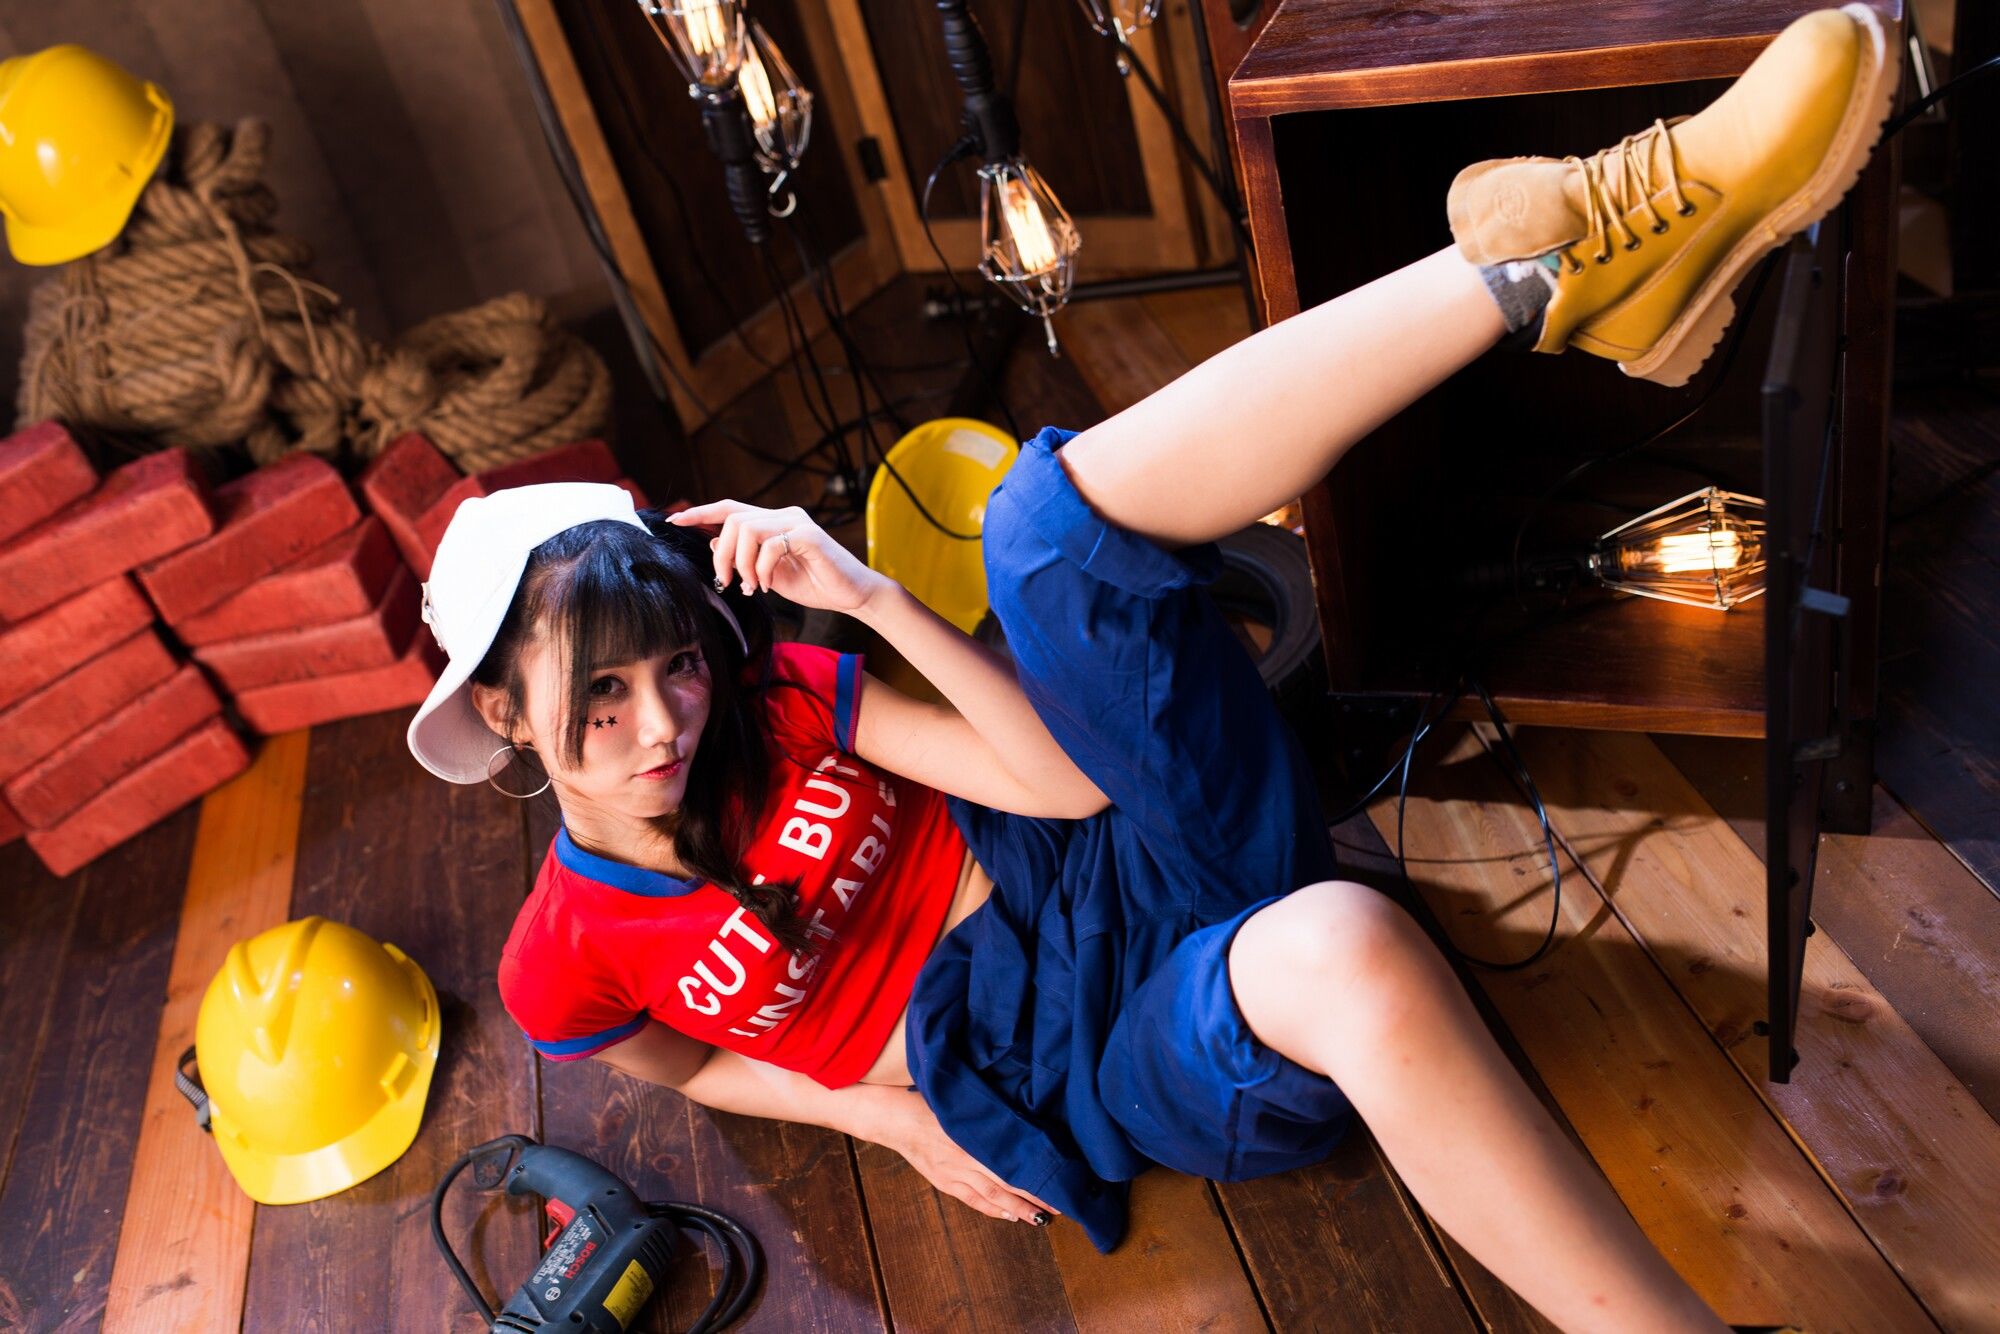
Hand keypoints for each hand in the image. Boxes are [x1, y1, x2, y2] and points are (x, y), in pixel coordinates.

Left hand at [668, 501, 889, 614]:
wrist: (853, 595)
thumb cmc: (815, 584)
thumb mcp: (769, 574)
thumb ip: (746, 557)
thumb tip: (713, 541)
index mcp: (774, 522)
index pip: (730, 509)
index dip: (700, 512)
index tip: (675, 521)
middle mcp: (784, 516)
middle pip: (733, 519)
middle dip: (722, 553)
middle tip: (726, 581)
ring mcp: (798, 523)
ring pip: (747, 529)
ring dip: (741, 563)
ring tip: (750, 586)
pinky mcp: (809, 537)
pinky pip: (770, 545)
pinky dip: (761, 569)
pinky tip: (767, 584)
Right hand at [880, 1087, 1059, 1224]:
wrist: (895, 1117)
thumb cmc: (932, 1102)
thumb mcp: (965, 1105)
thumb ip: (990, 1116)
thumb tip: (1022, 1120)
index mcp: (974, 1134)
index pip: (1012, 1158)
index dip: (1035, 1171)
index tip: (1058, 1177)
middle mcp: (966, 1155)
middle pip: (1007, 1180)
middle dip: (1034, 1195)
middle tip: (1059, 1206)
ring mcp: (954, 1171)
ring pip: (992, 1195)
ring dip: (1017, 1208)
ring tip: (1039, 1218)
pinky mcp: (943, 1181)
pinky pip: (972, 1199)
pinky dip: (992, 1210)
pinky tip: (1009, 1216)